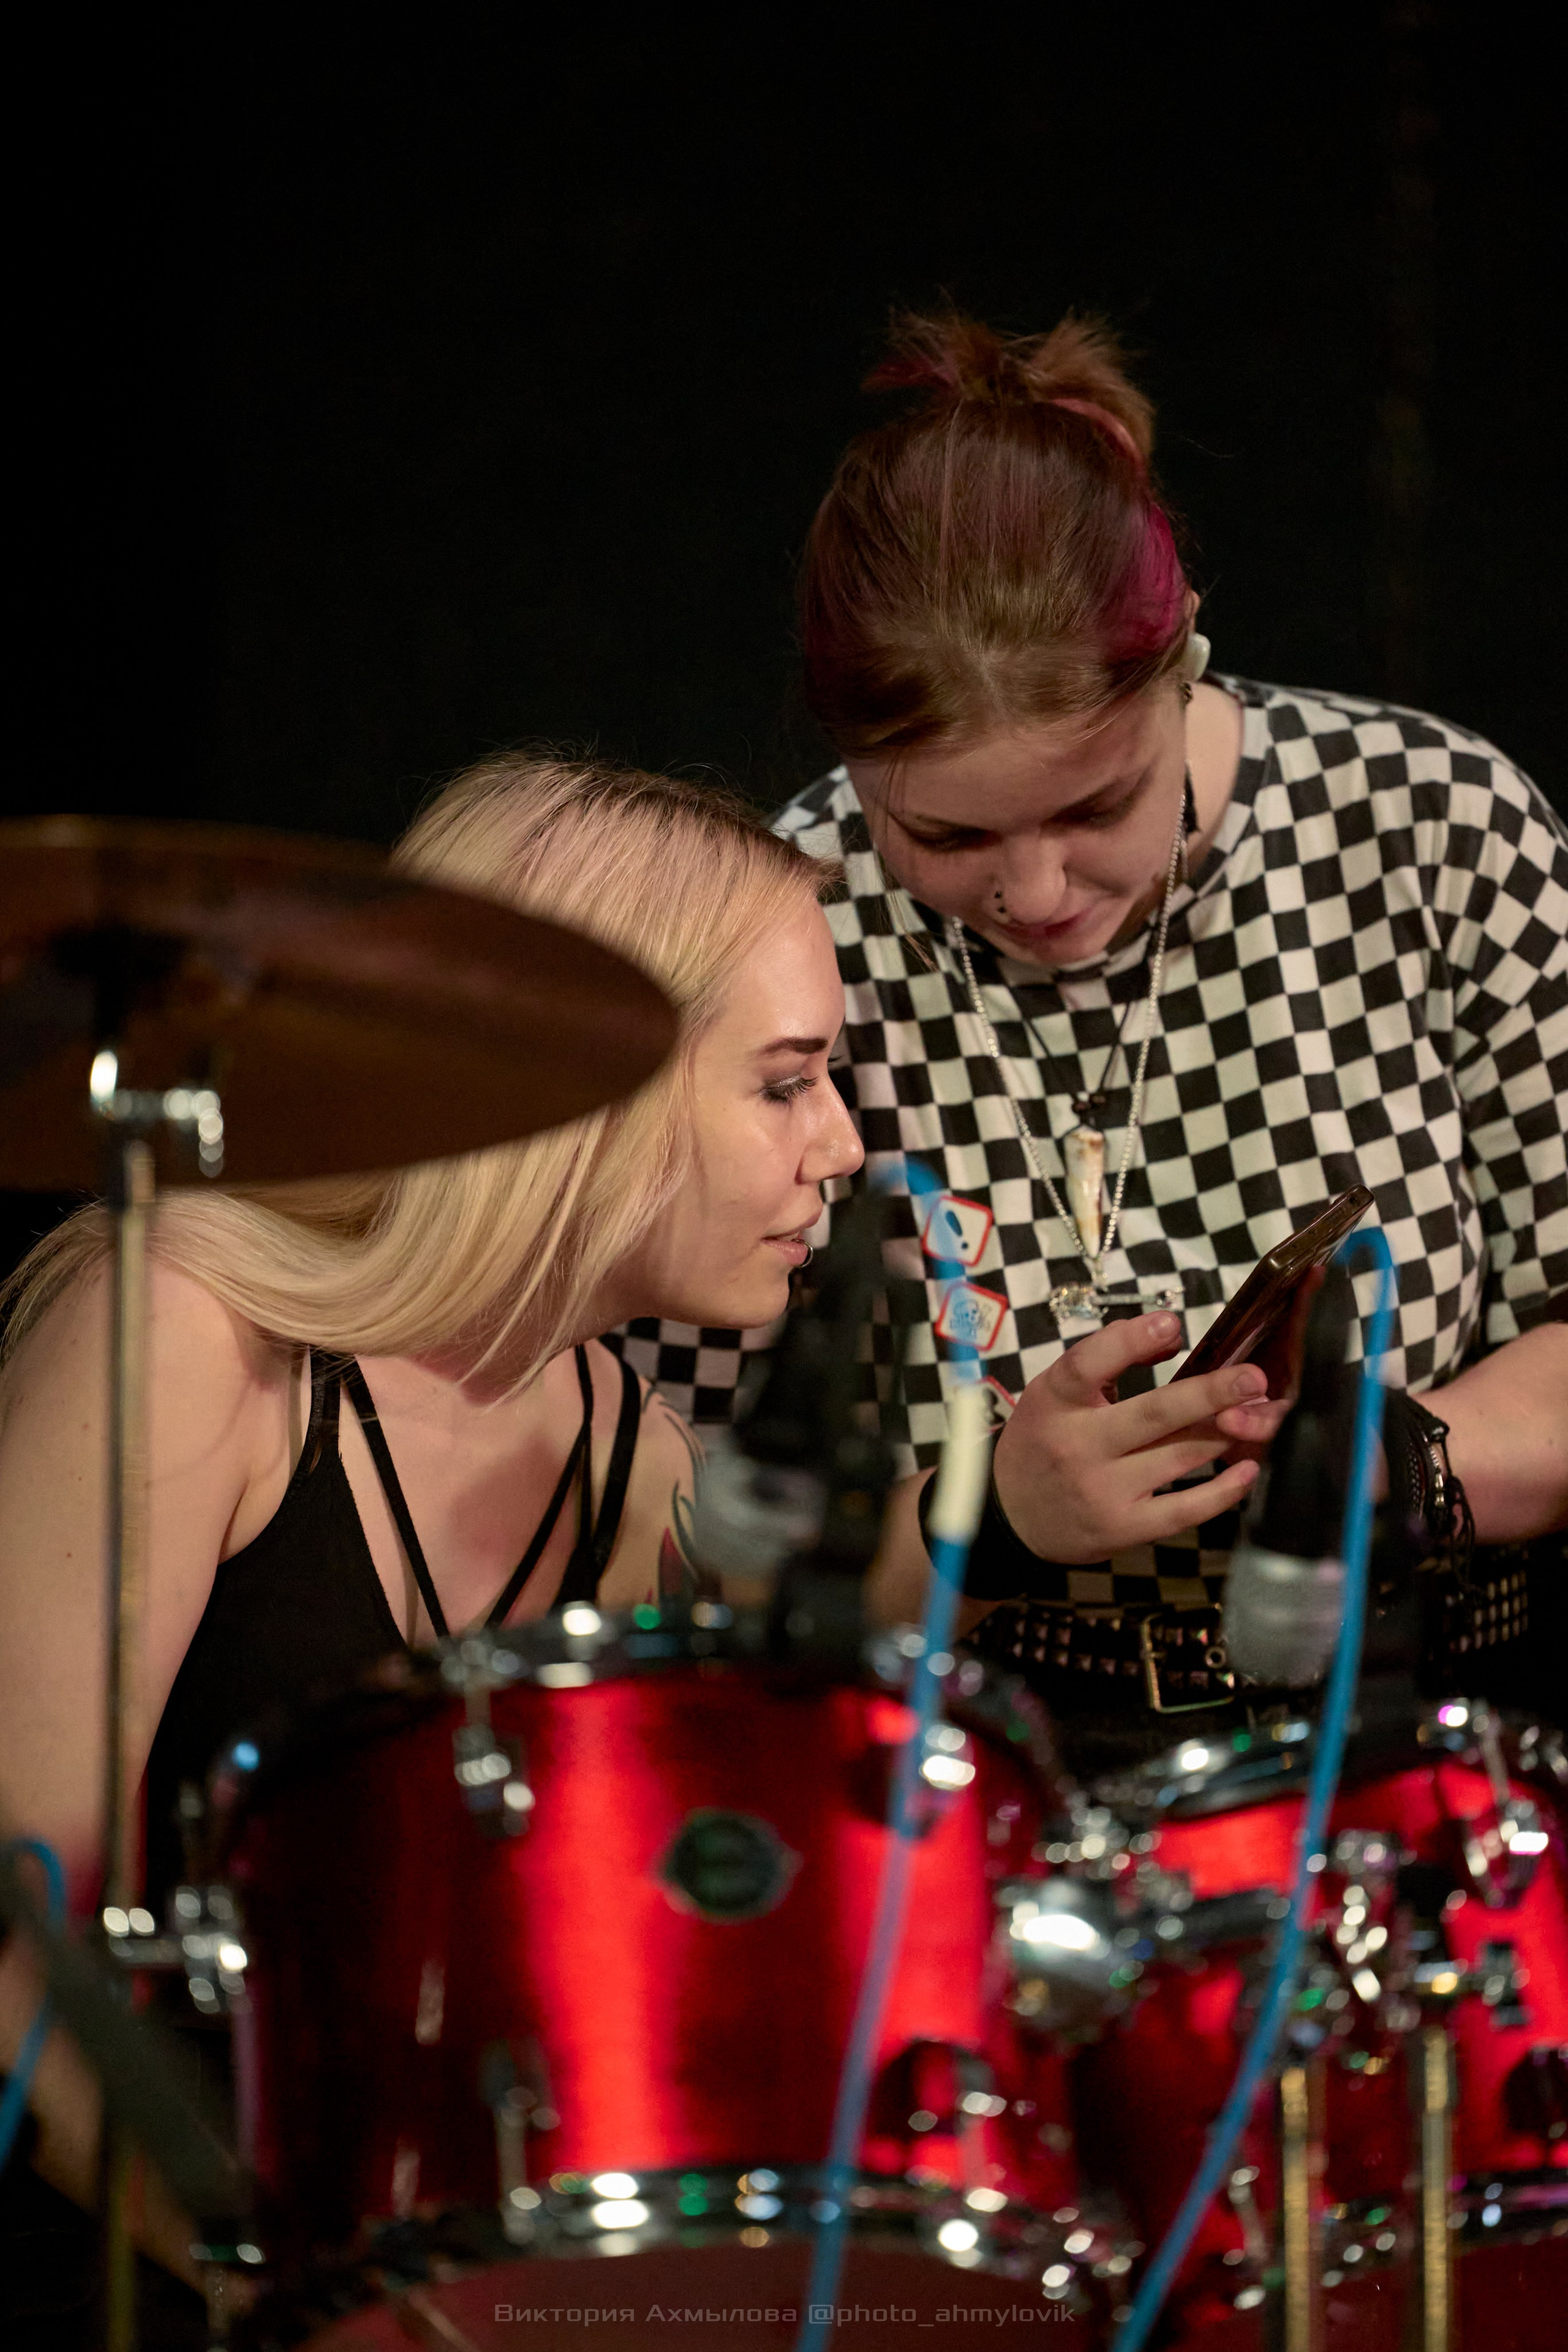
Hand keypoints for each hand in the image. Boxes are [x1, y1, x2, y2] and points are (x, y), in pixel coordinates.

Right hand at [991, 1310, 1288, 1563]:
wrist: (1010, 1517)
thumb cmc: (1043, 1442)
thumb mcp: (1054, 1394)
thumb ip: (1104, 1362)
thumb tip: (1169, 1335)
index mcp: (1055, 1402)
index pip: (1088, 1364)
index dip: (1131, 1342)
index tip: (1173, 1324)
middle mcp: (1077, 1446)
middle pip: (1154, 1414)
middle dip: (1211, 1393)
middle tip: (1253, 1378)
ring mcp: (1102, 1490)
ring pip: (1179, 1456)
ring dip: (1227, 1433)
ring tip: (1260, 1413)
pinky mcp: (1122, 1528)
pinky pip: (1182, 1510)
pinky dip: (1221, 1491)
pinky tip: (1246, 1471)